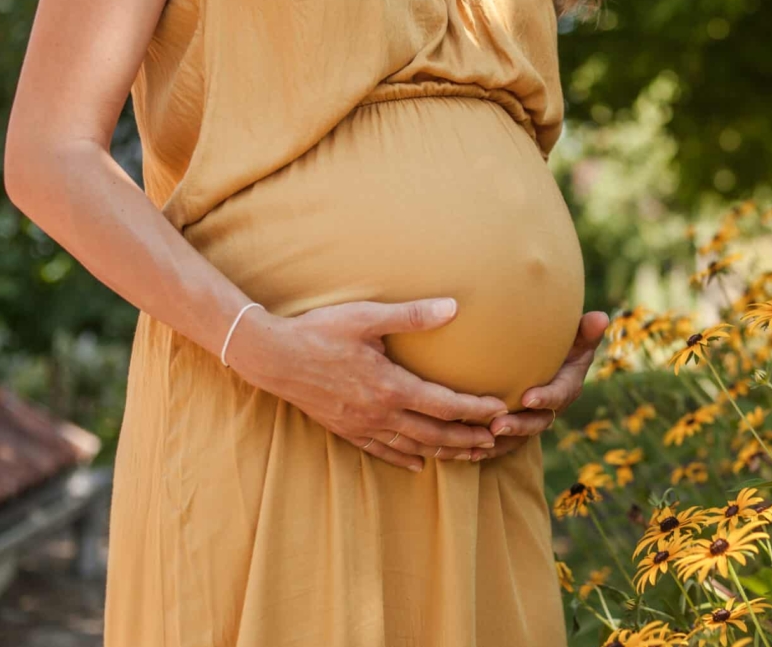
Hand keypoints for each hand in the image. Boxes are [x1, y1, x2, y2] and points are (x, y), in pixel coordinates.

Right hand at [224, 297, 508, 472]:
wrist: (271, 356)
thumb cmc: (320, 331)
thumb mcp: (367, 317)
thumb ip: (412, 316)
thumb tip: (453, 307)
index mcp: (391, 387)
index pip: (445, 405)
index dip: (476, 410)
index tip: (500, 411)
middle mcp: (380, 413)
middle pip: (435, 434)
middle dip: (468, 438)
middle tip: (496, 441)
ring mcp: (362, 425)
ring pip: (412, 447)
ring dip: (444, 452)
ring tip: (469, 455)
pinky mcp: (345, 429)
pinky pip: (382, 450)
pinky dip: (405, 459)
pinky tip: (419, 464)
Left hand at [476, 311, 609, 461]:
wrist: (547, 359)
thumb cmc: (563, 344)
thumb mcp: (577, 337)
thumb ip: (586, 331)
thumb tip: (600, 317)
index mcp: (566, 387)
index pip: (559, 395)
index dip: (546, 398)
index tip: (528, 398)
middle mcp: (550, 409)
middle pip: (537, 423)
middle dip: (518, 426)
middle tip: (497, 425)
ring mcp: (531, 420)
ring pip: (518, 438)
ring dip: (499, 443)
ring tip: (478, 444)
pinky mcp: (514, 428)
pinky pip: (502, 444)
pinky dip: (486, 451)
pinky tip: (468, 453)